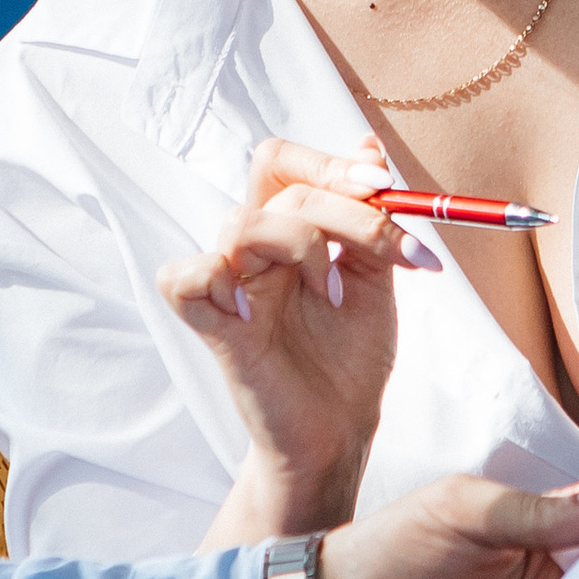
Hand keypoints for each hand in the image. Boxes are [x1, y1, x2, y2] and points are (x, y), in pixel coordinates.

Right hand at [159, 135, 436, 529]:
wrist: (341, 432)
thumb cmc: (349, 359)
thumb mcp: (374, 278)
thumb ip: (370, 217)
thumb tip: (368, 146)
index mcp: (287, 231)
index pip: (282, 160)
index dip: (328, 162)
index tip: (384, 185)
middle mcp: (253, 251)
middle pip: (278, 181)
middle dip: (346, 208)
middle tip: (391, 250)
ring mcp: (230, 287)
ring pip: (242, 223)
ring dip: (303, 247)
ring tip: (331, 294)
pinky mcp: (213, 329)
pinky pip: (187, 277)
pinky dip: (222, 281)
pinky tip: (261, 315)